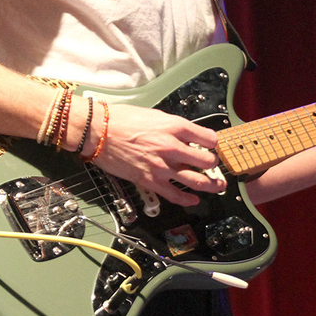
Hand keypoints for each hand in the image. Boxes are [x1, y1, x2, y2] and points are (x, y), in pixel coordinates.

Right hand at [89, 103, 226, 205]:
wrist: (98, 131)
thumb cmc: (123, 119)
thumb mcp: (156, 115)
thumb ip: (174, 128)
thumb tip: (186, 137)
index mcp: (175, 127)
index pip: (208, 138)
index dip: (213, 142)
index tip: (212, 145)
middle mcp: (172, 147)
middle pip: (206, 160)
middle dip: (214, 164)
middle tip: (215, 165)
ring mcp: (162, 166)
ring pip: (196, 180)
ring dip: (211, 185)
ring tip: (217, 186)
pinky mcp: (150, 181)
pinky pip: (175, 195)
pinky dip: (187, 199)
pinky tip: (194, 199)